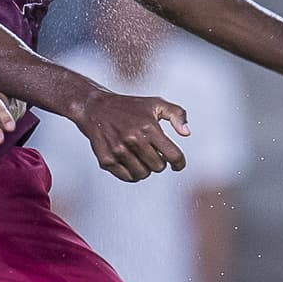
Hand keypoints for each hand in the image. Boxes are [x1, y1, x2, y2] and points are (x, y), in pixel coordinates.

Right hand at [74, 87, 189, 182]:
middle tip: (153, 153)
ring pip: (144, 174)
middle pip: (159, 167)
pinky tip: (131, 162)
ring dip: (146, 168)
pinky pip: (128, 177)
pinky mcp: (107, 160)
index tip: (178, 165)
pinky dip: (132, 173)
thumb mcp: (156, 103)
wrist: (95, 108)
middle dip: (159, 162)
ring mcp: (119, 151)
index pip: (173, 155)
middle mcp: (133, 139)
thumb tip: (186, 133)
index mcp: (149, 127)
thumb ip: (177, 114)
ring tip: (141, 157)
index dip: (179, 163)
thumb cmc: (129, 106)